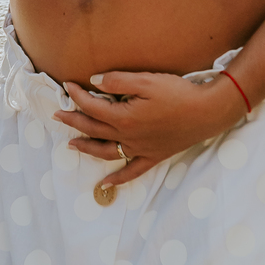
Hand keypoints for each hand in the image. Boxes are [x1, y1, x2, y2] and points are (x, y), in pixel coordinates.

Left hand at [55, 70, 247, 183]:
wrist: (207, 112)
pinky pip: (131, 171)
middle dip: (73, 121)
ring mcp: (140, 149)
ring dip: (87, 147)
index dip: (77, 95)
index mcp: (124, 117)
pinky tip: (105, 184)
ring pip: (106, 152)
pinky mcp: (153, 156)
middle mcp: (128, 137)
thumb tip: (94, 82)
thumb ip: (117, 81)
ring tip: (71, 144)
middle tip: (57, 115)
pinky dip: (117, 179)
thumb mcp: (147, 80)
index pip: (92, 106)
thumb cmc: (178, 93)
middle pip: (94, 130)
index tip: (67, 85)